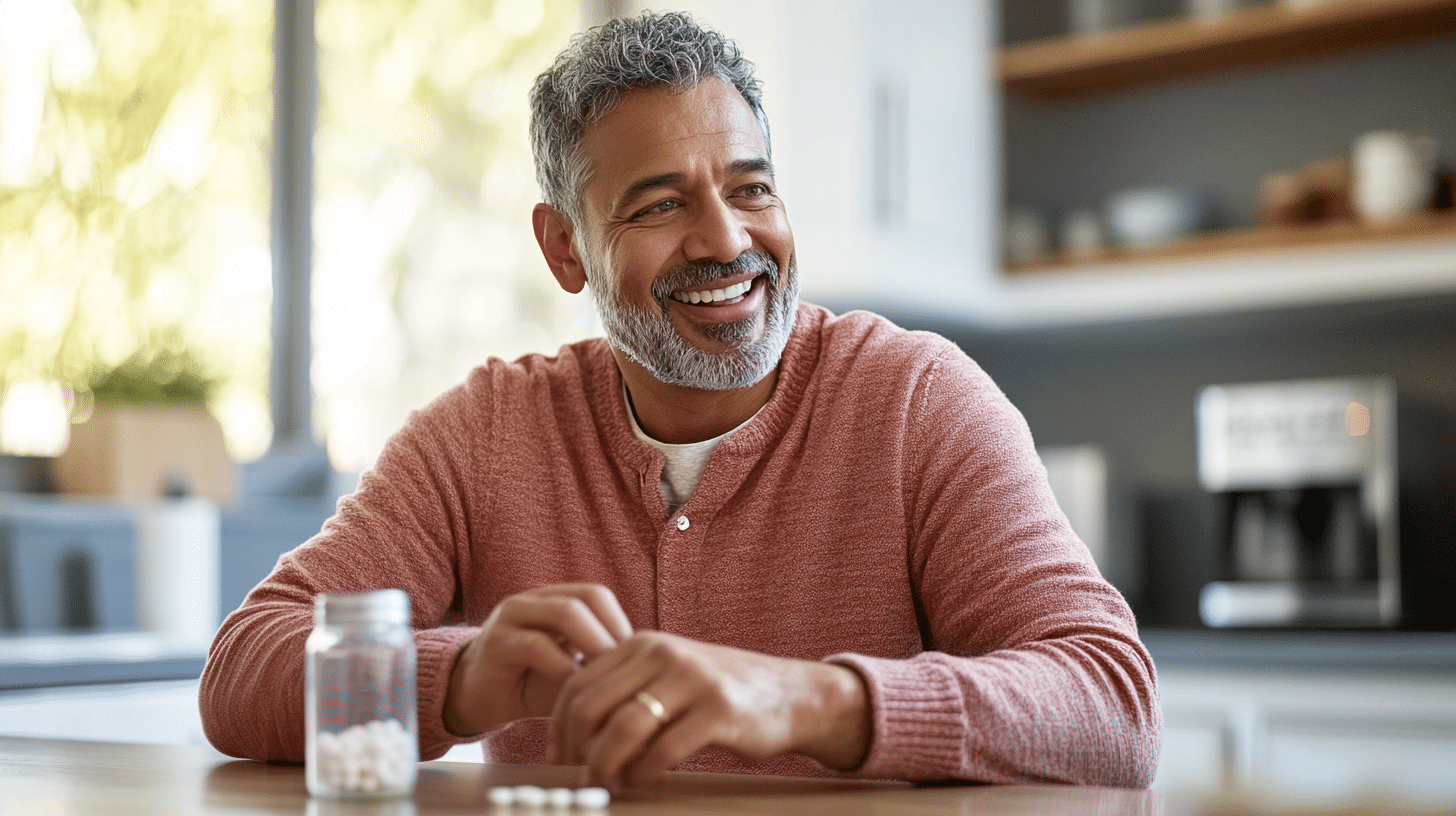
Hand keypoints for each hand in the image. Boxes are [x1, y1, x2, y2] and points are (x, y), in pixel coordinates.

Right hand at [444, 584, 632, 736]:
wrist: (479, 699)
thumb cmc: (534, 683)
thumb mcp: (573, 668)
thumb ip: (600, 662)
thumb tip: (646, 671)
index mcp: (555, 598)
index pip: (597, 595)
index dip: (619, 623)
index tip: (634, 660)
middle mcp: (534, 599)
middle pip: (585, 598)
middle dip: (611, 633)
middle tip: (627, 670)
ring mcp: (512, 616)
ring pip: (563, 613)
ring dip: (592, 644)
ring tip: (605, 677)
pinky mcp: (496, 642)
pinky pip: (536, 645)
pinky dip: (562, 666)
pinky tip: (574, 689)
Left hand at [546, 631, 869, 790]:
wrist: (789, 693)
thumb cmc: (720, 691)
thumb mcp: (669, 675)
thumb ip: (627, 689)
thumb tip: (574, 730)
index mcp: (642, 644)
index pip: (578, 684)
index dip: (559, 727)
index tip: (559, 756)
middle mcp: (662, 655)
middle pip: (591, 706)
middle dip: (577, 748)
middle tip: (580, 776)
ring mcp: (691, 680)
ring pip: (623, 728)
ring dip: (607, 765)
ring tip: (609, 783)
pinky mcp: (717, 710)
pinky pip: (662, 749)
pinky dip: (644, 772)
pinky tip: (644, 780)